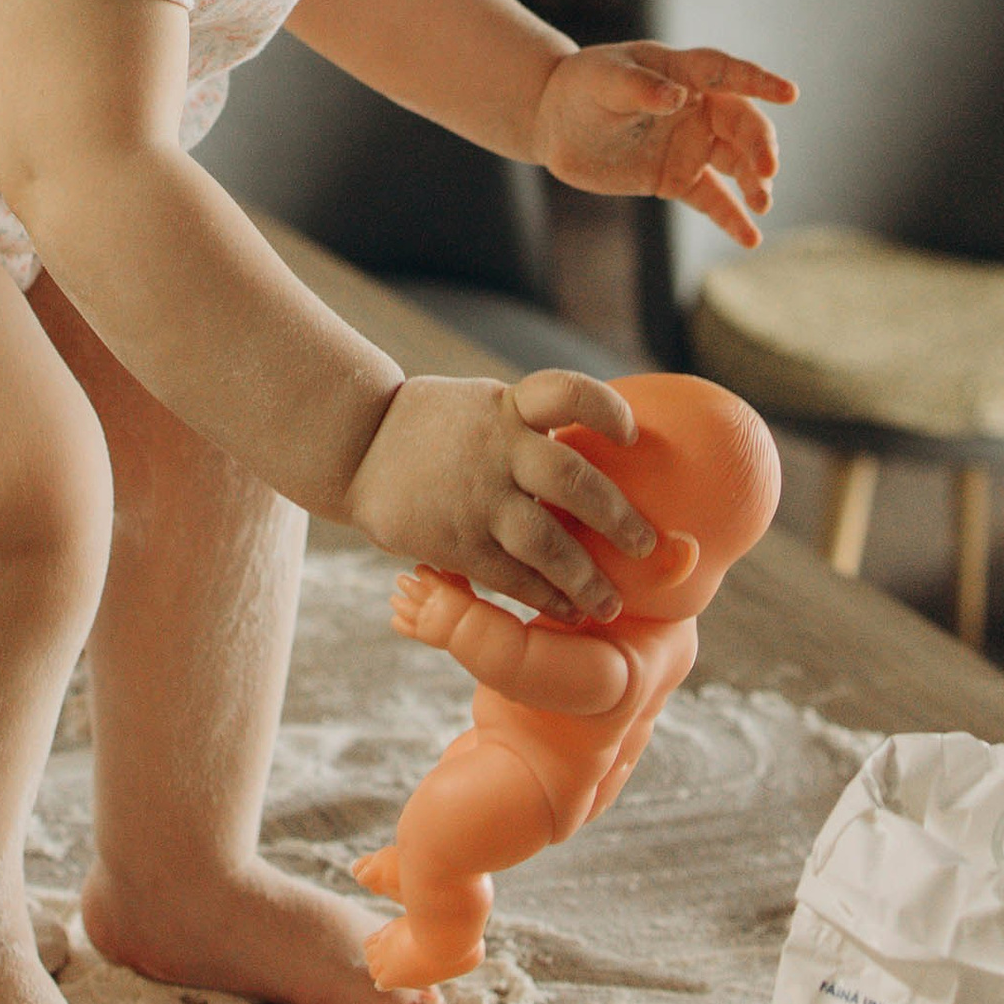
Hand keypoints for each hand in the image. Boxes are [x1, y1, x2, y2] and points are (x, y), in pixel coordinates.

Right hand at [347, 364, 653, 620]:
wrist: (355, 446)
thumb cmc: (433, 427)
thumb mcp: (482, 404)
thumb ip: (529, 423)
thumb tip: (599, 448)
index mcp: (507, 407)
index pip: (568, 393)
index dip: (606, 410)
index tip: (630, 434)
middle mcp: (498, 448)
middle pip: (573, 480)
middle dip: (618, 517)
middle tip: (648, 545)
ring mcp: (477, 497)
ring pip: (548, 543)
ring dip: (587, 578)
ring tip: (611, 602)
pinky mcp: (456, 541)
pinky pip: (511, 577)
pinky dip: (544, 596)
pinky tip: (566, 610)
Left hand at [390, 565, 477, 648]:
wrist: (470, 631)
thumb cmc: (467, 606)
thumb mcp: (463, 587)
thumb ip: (452, 576)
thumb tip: (441, 569)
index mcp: (441, 588)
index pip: (423, 572)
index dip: (420, 570)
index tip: (420, 570)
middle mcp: (430, 602)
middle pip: (409, 588)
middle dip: (403, 582)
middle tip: (401, 580)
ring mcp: (424, 617)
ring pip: (402, 606)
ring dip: (396, 601)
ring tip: (394, 599)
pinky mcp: (420, 632)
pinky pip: (403, 626)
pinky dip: (397, 621)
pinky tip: (396, 617)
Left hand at [532, 39, 794, 249]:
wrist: (555, 123)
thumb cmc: (581, 87)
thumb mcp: (603, 80)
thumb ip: (638, 87)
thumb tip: (675, 98)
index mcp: (681, 73)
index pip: (726, 73)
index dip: (758, 81)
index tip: (789, 93)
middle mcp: (696, 107)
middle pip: (741, 123)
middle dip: (760, 145)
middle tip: (767, 171)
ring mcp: (690, 144)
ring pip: (736, 162)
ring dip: (754, 182)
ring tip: (762, 204)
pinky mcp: (678, 178)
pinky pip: (713, 199)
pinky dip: (732, 218)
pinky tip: (751, 238)